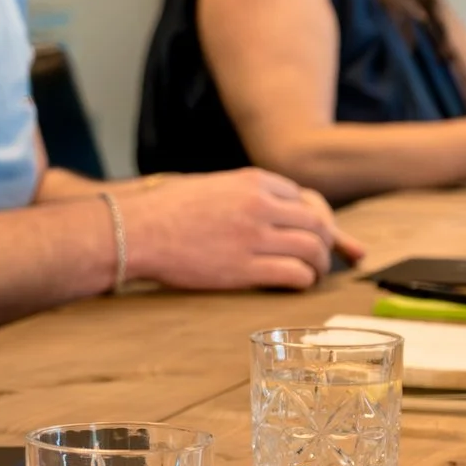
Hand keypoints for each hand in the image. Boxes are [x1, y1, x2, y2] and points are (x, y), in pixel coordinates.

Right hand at [116, 169, 361, 292]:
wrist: (137, 231)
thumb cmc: (166, 210)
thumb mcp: (212, 186)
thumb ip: (245, 193)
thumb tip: (273, 209)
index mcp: (252, 181)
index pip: (305, 198)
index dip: (317, 218)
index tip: (322, 234)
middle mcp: (260, 205)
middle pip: (317, 223)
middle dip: (328, 242)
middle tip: (326, 257)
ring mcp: (254, 236)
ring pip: (312, 249)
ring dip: (318, 264)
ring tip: (311, 274)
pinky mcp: (245, 268)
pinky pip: (294, 274)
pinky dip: (303, 281)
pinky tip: (297, 285)